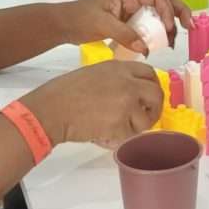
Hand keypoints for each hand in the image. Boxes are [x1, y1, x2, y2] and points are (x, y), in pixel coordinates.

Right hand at [22, 60, 164, 148]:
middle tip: (146, 118)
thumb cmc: (64, 93)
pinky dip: (119, 140)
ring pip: (146, 120)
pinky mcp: (120, 124)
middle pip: (156, 95)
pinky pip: (130, 137)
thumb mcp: (95, 73)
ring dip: (135, 128)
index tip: (150, 96)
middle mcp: (127, 83)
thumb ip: (116, 79)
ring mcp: (126, 103)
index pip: (149, 73)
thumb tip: (129, 92)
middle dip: (154, 109)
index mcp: (120, 68)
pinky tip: (105, 136)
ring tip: (117, 130)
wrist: (52, 109)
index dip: (153, 86)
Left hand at [59, 0, 191, 56]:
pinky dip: (155, 36)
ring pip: (157, 15)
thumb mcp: (102, 24)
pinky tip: (156, 47)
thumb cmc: (80, 18)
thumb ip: (124, 34)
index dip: (169, 10)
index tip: (170, 28)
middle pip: (163, 2)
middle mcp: (133, 1)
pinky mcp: (127, 24)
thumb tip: (145, 47)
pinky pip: (147, 27)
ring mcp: (131, 12)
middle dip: (178, 12)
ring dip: (168, 27)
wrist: (63, 25)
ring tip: (171, 43)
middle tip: (189, 27)